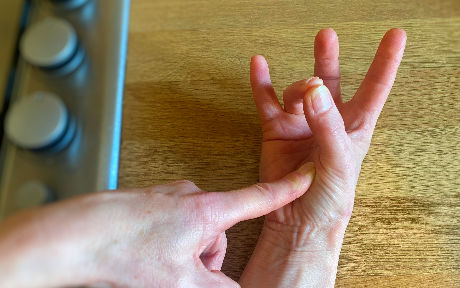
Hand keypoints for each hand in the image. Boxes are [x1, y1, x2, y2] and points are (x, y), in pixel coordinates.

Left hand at [0, 164, 313, 287]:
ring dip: (182, 257)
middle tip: (179, 275)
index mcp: (207, 210)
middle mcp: (190, 197)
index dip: (288, 189)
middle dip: (205, 260)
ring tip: (156, 266)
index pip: (260, 198)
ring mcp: (169, 198)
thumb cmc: (123, 249)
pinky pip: (171, 228)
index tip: (309, 175)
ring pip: (193, 234)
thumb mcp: (180, 281)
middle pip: (217, 235)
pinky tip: (146, 256)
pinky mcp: (152, 202)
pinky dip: (165, 246)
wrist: (75, 235)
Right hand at [240, 28, 405, 286]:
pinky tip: (258, 64)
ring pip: (298, 90)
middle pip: (330, 80)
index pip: (374, 88)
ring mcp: (300, 123)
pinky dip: (261, 82)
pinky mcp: (276, 129)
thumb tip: (314, 87)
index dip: (385, 61)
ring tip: (299, 101)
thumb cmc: (329, 198)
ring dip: (298, 87)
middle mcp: (326, 121)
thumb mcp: (338, 162)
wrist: (298, 220)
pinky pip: (267, 100)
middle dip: (329, 58)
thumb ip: (327, 124)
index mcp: (353, 127)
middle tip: (326, 36)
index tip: (396, 35)